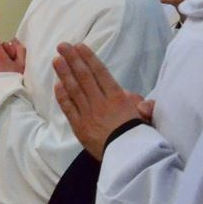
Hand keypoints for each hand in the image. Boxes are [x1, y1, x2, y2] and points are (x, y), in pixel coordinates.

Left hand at [53, 43, 146, 159]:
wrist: (129, 157)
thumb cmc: (140, 136)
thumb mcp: (146, 116)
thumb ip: (140, 103)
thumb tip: (132, 96)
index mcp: (118, 97)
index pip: (100, 73)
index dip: (88, 58)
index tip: (79, 46)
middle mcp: (101, 102)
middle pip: (84, 77)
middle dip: (73, 60)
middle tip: (62, 46)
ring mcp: (88, 114)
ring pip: (74, 90)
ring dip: (64, 74)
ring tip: (56, 60)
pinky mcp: (79, 127)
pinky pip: (69, 109)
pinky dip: (62, 96)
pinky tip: (57, 85)